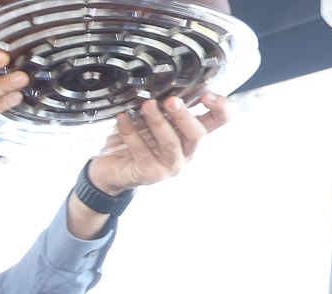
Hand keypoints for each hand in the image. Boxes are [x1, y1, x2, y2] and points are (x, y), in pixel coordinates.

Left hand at [85, 92, 229, 194]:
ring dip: (158, 122)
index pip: (220, 120)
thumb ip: (164, 105)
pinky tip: (122, 119)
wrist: (111, 168)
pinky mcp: (151, 174)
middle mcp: (187, 151)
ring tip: (147, 106)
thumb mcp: (153, 117)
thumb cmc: (135, 139)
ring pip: (170, 143)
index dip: (220, 107)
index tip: (206, 94)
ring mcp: (171, 165)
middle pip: (197, 134)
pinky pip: (142, 151)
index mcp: (192, 133)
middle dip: (183, 115)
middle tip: (170, 101)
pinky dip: (131, 132)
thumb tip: (165, 82)